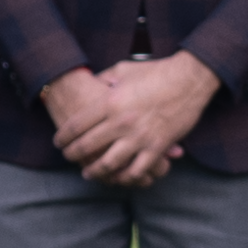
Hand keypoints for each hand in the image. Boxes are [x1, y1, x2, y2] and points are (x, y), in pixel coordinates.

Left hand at [44, 56, 213, 187]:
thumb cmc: (156, 72)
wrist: (189, 79)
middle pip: (87, 146)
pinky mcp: (157, 147)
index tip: (58, 143)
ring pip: (108, 163)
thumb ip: (103, 79)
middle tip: (68, 158)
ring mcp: (139, 136)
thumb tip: (88, 83)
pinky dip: (125, 177)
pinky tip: (118, 178)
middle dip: (73, 155)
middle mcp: (121, 122)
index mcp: (109, 102)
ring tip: (87, 173)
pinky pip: (137, 170)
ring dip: (94, 171)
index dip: (63, 137)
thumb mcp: (123, 70)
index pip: (76, 125)